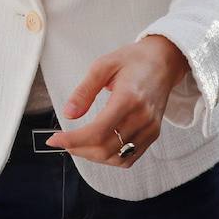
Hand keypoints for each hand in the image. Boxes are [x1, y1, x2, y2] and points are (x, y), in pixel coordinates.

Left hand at [46, 35, 189, 166]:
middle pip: (106, 148)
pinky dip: (110, 158)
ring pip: (117, 158)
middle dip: (78, 149)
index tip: (55, 139)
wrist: (163, 61)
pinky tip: (96, 147)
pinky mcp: (153, 134)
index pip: (98, 131)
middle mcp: (142, 118)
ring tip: (77, 144)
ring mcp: (150, 128)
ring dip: (93, 156)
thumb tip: (68, 114)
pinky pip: (130, 157)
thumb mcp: (103, 65)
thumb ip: (84, 91)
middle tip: (62, 141)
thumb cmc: (133, 60)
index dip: (73, 140)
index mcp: (128, 99)